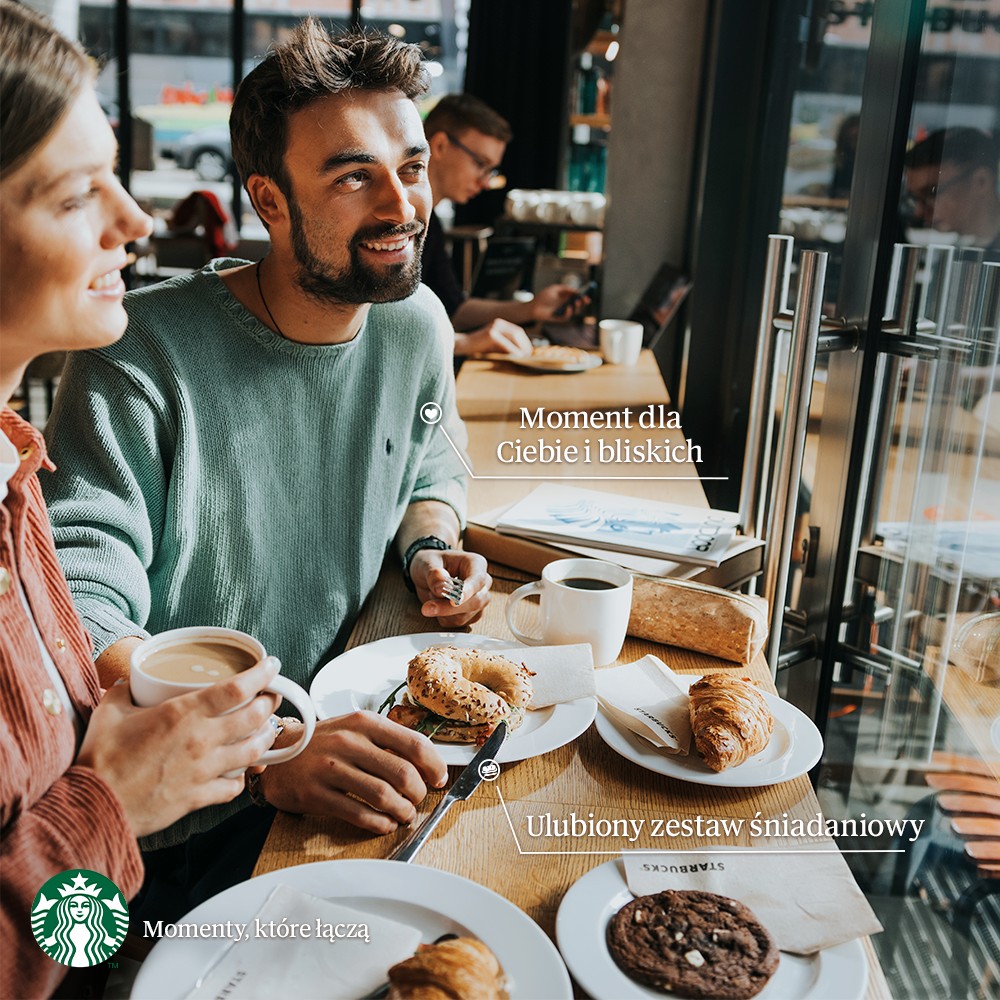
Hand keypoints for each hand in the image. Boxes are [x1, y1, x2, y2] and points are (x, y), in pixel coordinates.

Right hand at [76, 657, 280, 836]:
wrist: (92, 806)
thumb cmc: (99, 758)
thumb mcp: (110, 712)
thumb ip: (124, 691)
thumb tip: (128, 680)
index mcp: (183, 713)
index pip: (238, 688)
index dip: (262, 674)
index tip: (272, 666)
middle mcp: (201, 740)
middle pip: (256, 717)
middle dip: (270, 704)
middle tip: (272, 698)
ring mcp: (203, 770)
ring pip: (253, 751)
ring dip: (265, 739)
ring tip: (266, 731)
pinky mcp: (198, 797)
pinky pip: (234, 786)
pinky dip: (241, 777)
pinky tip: (239, 771)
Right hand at [257, 711, 447, 833]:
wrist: (275, 754)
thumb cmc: (322, 743)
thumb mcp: (355, 729)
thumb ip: (387, 742)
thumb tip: (426, 764)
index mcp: (364, 723)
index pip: (413, 743)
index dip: (434, 765)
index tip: (440, 778)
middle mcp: (348, 742)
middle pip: (402, 772)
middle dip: (419, 792)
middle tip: (418, 799)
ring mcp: (330, 768)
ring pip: (383, 795)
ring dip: (402, 810)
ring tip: (404, 814)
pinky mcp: (316, 794)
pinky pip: (358, 814)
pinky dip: (380, 823)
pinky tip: (385, 823)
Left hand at [409, 547, 491, 626]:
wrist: (428, 573)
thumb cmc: (432, 563)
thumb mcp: (427, 563)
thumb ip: (434, 575)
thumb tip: (441, 589)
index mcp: (476, 564)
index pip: (478, 580)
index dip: (467, 592)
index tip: (454, 601)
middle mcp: (482, 583)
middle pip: (475, 602)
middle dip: (449, 608)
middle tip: (427, 608)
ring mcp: (479, 601)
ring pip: (465, 616)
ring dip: (442, 612)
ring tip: (431, 595)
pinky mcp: (471, 615)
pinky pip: (457, 623)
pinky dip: (443, 618)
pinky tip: (437, 604)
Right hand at [454, 320, 532, 357]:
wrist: (464, 344)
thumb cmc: (479, 346)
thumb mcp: (496, 344)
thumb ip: (507, 345)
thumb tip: (521, 352)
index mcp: (500, 323)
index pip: (517, 331)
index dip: (525, 341)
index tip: (529, 351)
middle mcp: (498, 323)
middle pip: (517, 333)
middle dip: (525, 344)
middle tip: (529, 355)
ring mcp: (494, 327)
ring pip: (514, 337)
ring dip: (521, 347)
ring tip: (524, 356)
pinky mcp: (491, 334)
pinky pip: (506, 343)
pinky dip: (513, 350)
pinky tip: (517, 356)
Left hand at [530, 283, 588, 322]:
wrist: (534, 307)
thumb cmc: (543, 297)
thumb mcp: (555, 289)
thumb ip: (565, 288)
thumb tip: (576, 291)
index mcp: (566, 297)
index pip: (578, 297)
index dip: (583, 297)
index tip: (587, 295)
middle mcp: (567, 305)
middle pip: (579, 305)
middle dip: (583, 302)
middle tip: (586, 299)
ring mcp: (563, 312)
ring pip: (575, 312)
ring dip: (578, 307)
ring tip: (577, 302)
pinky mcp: (559, 318)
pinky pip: (567, 317)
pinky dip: (569, 313)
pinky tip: (569, 308)